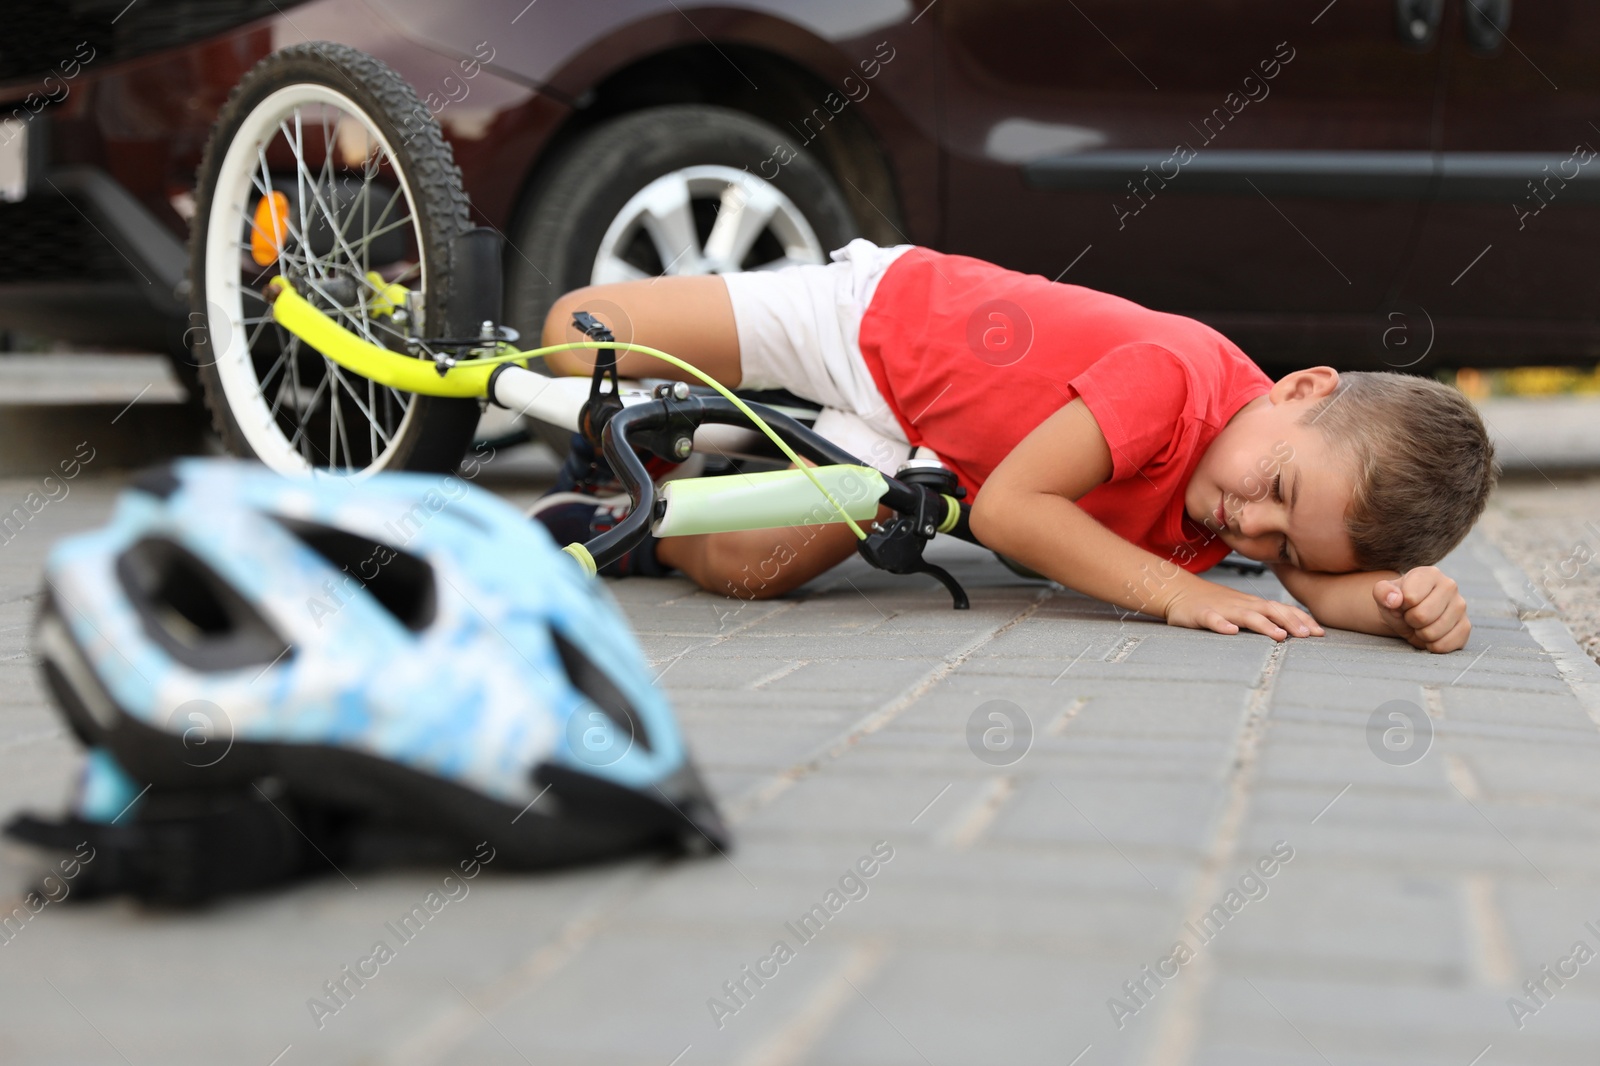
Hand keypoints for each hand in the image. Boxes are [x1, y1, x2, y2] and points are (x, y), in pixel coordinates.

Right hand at [1163, 580, 1324, 640]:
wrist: (1179, 591)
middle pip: (1270, 611)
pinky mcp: (1201, 614)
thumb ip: (1262, 616)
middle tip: (1308, 636)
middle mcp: (1241, 605)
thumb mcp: (1241, 608)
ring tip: (1279, 636)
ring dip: (1264, 625)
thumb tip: (1292, 628)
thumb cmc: (1214, 603)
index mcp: (1253, 604)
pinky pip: (1212, 619)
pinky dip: (1222, 625)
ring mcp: (1222, 609)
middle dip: (1291, 622)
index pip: (1282, 609)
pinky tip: (1230, 631)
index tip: (1320, 632)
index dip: (1301, 619)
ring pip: (1246, 616)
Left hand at [1374, 567, 1469, 652]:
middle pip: (1422, 616)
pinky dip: (1432, 646)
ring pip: (1433, 633)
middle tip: (1411, 616)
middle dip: (1410, 621)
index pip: (1410, 598)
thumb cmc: (1398, 602)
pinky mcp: (1466, 626)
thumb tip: (1395, 600)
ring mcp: (1461, 606)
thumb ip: (1382, 592)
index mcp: (1430, 574)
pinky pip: (1445, 645)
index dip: (1401, 606)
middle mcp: (1450, 586)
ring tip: (1421, 624)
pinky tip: (1432, 635)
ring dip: (1420, 634)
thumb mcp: (1383, 594)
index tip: (1403, 603)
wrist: (1410, 615)